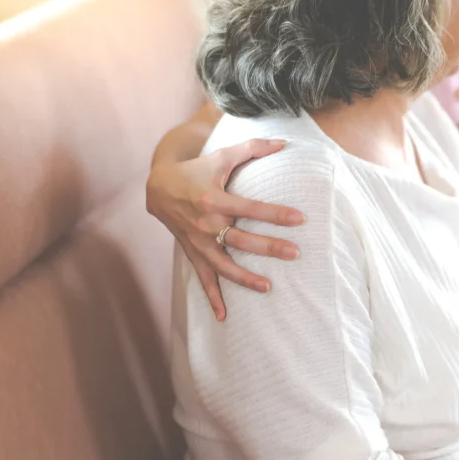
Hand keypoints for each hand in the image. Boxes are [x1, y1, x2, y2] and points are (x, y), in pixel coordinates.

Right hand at [146, 138, 304, 320]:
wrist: (158, 187)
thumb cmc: (196, 170)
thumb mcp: (221, 156)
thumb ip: (253, 147)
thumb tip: (284, 142)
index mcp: (214, 200)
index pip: (251, 208)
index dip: (276, 214)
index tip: (300, 219)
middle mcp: (206, 224)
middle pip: (242, 240)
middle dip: (269, 248)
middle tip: (295, 254)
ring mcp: (198, 242)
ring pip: (224, 266)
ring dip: (245, 278)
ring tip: (269, 287)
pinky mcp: (193, 253)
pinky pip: (203, 279)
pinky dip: (212, 298)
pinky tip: (224, 316)